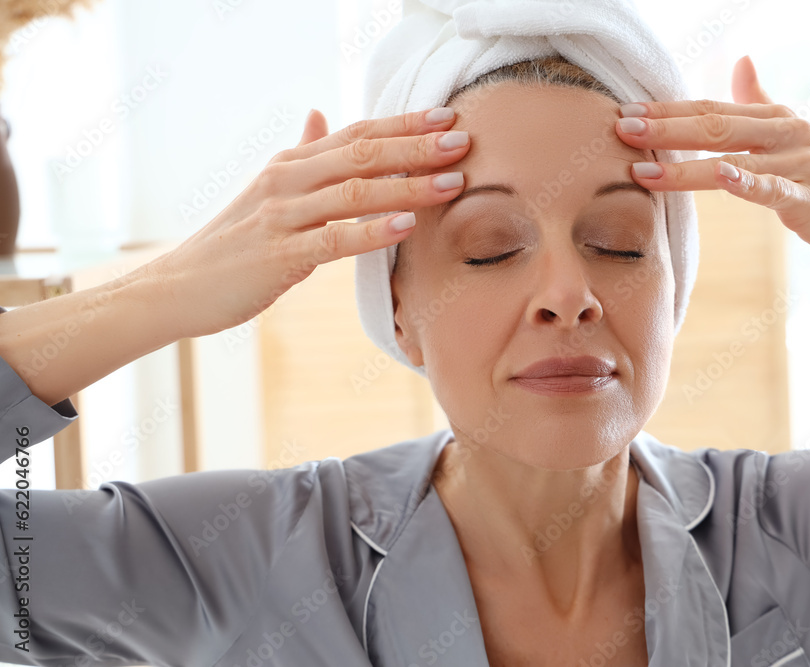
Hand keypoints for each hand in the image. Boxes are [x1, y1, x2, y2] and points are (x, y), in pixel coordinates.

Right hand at [144, 106, 468, 338]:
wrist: (179, 286)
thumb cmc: (234, 243)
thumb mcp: (268, 190)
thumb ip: (301, 156)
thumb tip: (319, 115)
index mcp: (291, 164)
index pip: (357, 134)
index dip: (404, 124)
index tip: (448, 116)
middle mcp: (287, 181)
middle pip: (362, 154)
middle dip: (417, 147)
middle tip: (464, 141)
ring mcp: (282, 216)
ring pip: (354, 192)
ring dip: (408, 186)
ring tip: (452, 183)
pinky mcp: (279, 255)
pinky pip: (335, 240)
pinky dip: (373, 230)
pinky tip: (407, 226)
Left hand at [614, 55, 809, 277]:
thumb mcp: (796, 136)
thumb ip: (763, 102)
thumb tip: (741, 61)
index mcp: (777, 119)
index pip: (711, 110)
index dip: (667, 110)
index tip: (625, 111)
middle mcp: (787, 132)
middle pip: (714, 126)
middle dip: (664, 128)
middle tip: (620, 128)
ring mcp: (799, 163)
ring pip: (731, 158)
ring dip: (683, 164)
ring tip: (641, 168)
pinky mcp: (809, 198)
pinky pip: (771, 188)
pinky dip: (745, 182)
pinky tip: (720, 176)